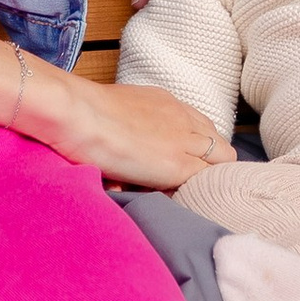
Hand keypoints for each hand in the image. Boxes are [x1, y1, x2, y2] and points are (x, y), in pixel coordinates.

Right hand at [45, 75, 236, 192]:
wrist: (77, 112)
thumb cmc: (82, 114)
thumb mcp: (117, 111)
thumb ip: (130, 128)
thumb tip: (125, 150)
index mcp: (166, 103)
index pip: (201, 126)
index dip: (198, 147)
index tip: (185, 161)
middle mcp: (182, 118)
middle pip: (218, 142)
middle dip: (208, 162)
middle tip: (185, 180)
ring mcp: (184, 141)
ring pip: (222, 160)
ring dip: (206, 176)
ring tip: (183, 191)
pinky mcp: (179, 165)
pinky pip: (205, 180)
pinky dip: (197, 190)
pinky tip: (179, 197)